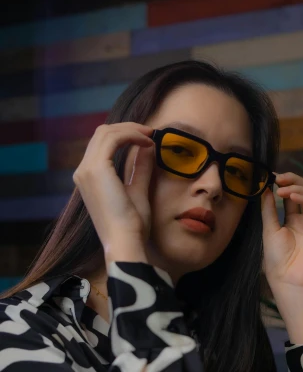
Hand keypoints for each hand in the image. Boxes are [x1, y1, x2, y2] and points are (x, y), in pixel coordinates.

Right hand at [73, 122, 155, 251]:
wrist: (125, 242)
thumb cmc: (132, 226)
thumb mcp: (138, 191)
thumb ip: (140, 169)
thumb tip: (148, 148)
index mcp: (89, 178)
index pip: (102, 145)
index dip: (124, 136)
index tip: (147, 139)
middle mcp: (83, 171)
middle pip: (102, 135)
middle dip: (127, 129)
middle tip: (150, 133)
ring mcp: (87, 169)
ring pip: (106, 132)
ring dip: (130, 129)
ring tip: (150, 135)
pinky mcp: (96, 168)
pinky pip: (113, 139)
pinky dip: (131, 135)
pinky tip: (147, 141)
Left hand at [260, 172, 302, 288]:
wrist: (288, 278)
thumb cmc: (277, 258)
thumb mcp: (270, 229)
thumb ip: (269, 208)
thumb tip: (265, 188)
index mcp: (293, 219)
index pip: (291, 194)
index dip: (284, 183)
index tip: (271, 177)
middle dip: (292, 180)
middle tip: (278, 178)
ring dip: (297, 188)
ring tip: (282, 190)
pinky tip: (293, 196)